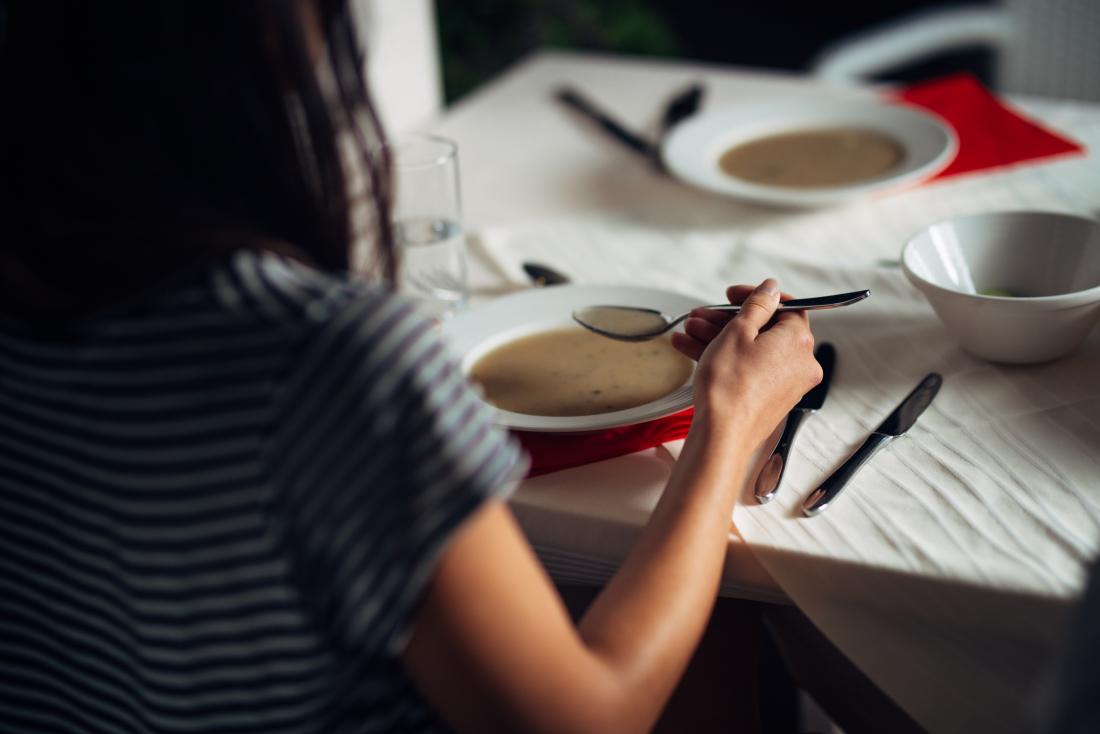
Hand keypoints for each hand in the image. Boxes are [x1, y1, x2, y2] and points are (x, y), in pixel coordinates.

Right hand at [671, 279, 821, 445]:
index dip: (756, 297)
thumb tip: (770, 289)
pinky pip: (751, 369)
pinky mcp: (771, 398)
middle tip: (703, 316)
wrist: (721, 434)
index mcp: (798, 341)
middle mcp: (800, 363)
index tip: (733, 295)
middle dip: (728, 320)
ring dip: (720, 338)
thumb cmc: (729, 386)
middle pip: (766, 329)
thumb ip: (757, 305)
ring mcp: (786, 383)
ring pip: (753, 349)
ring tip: (690, 332)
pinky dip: (728, 359)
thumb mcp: (738, 332)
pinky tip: (694, 351)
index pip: (786, 306)